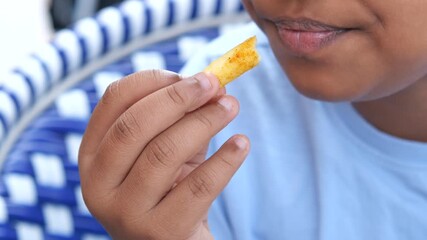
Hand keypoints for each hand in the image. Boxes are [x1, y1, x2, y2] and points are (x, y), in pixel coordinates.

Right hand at [79, 70, 249, 238]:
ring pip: (164, 152)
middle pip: (135, 125)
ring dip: (204, 121)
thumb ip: (183, 117)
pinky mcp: (159, 232)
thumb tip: (215, 84)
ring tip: (231, 106)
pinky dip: (224, 159)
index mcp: (92, 154)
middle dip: (179, 97)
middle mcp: (98, 183)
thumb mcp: (165, 149)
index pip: (113, 100)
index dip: (154, 80)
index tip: (191, 75)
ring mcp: (125, 212)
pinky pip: (198, 187)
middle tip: (214, 85)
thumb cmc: (168, 187)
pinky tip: (241, 143)